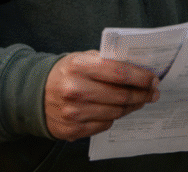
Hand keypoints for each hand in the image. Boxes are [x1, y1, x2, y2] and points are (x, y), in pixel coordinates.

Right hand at [44, 51, 159, 140]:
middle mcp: (75, 90)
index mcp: (79, 67)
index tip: (153, 79)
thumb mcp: (82, 58)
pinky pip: (105, 124)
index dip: (141, 77)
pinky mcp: (73, 130)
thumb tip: (140, 68)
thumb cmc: (66, 73)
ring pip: (116, 112)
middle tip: (153, 92)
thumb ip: (107, 61)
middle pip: (121, 95)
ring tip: (140, 100)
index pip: (120, 73)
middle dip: (143, 94)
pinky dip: (115, 116)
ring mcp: (74, 113)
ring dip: (133, 106)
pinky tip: (118, 109)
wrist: (33, 95)